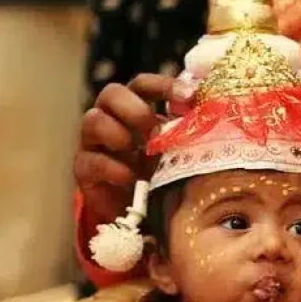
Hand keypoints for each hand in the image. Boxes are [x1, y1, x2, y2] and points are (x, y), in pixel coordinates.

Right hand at [75, 73, 187, 222]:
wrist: (138, 216)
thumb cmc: (160, 178)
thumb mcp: (177, 155)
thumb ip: (187, 136)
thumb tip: (215, 118)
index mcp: (138, 110)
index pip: (144, 86)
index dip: (164, 85)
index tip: (189, 95)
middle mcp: (113, 120)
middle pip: (112, 94)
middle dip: (134, 108)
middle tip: (153, 128)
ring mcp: (96, 144)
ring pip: (93, 120)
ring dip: (116, 132)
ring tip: (135, 149)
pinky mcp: (85, 169)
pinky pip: (90, 160)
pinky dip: (111, 167)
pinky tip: (129, 178)